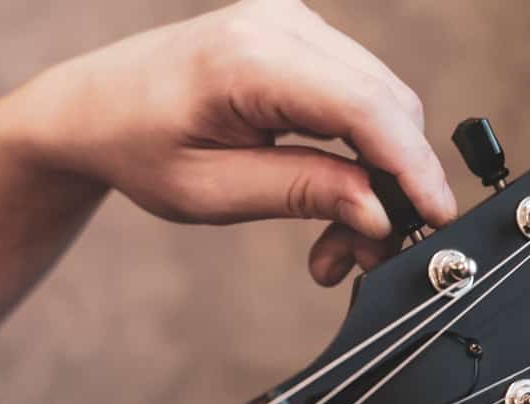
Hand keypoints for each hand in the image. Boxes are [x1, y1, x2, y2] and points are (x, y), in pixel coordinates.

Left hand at [22, 0, 457, 284]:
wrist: (92, 107)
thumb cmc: (136, 147)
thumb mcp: (212, 191)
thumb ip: (302, 192)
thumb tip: (380, 209)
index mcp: (249, 57)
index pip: (364, 108)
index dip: (412, 167)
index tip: (437, 219)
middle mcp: (280, 22)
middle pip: (385, 103)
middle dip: (393, 185)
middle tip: (367, 255)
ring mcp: (292, 21)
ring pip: (379, 102)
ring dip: (376, 175)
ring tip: (340, 241)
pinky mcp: (298, 37)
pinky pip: (356, 94)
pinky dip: (359, 151)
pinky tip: (336, 195)